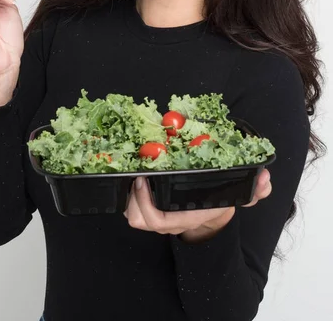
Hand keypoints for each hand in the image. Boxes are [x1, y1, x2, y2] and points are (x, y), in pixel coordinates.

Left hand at [124, 168, 271, 241]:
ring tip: (132, 172)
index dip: (145, 204)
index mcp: (184, 217)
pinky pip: (131, 207)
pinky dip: (128, 194)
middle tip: (135, 172)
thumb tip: (265, 179)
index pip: (157, 220)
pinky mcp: (149, 209)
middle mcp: (167, 221)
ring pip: (131, 213)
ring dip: (128, 196)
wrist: (211, 216)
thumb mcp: (238, 196)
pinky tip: (132, 174)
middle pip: (137, 218)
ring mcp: (156, 218)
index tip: (142, 179)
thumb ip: (254, 191)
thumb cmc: (218, 203)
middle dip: (131, 198)